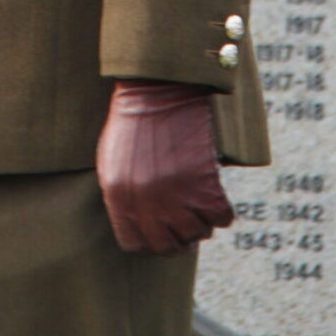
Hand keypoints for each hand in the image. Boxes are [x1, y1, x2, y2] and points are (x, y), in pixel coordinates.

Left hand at [95, 79, 233, 255]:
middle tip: (186, 224)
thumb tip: (140, 227)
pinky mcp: (203, 184)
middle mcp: (146, 203)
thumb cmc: (134, 123)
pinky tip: (214, 195)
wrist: (158, 89)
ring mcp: (176, 195)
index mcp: (119, 197)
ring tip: (197, 202)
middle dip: (178, 238)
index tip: (163, 235)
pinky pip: (221, 218)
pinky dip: (221, 211)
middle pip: (168, 246)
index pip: (136, 245)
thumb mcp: (113, 162)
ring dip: (200, 222)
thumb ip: (122, 199)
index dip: (151, 243)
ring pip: (197, 234)